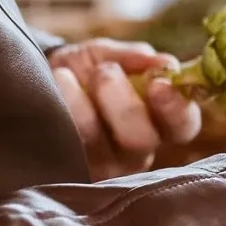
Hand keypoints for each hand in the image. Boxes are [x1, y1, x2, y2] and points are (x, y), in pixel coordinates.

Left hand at [51, 40, 200, 179]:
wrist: (41, 82)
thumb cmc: (86, 70)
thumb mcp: (110, 55)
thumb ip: (135, 58)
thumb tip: (164, 64)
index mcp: (159, 122)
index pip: (183, 126)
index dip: (176, 109)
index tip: (159, 84)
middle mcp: (137, 151)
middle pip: (142, 140)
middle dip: (123, 103)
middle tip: (105, 72)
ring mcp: (103, 165)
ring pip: (100, 144)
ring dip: (83, 104)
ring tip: (64, 74)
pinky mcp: (70, 169)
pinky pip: (67, 144)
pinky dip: (62, 110)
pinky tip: (55, 87)